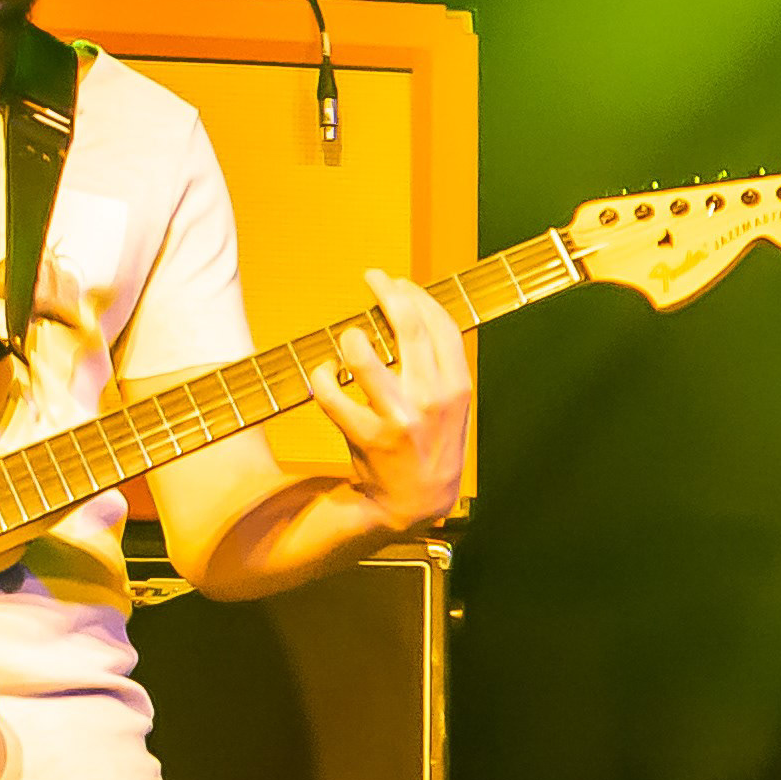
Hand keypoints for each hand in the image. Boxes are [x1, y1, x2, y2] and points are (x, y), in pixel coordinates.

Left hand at [309, 270, 468, 534]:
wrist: (416, 501)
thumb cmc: (429, 444)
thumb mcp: (451, 407)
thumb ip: (440, 365)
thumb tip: (414, 311)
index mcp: (458, 387)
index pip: (441, 325)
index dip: (418, 296)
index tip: (399, 282)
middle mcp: (433, 399)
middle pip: (409, 329)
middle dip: (387, 294)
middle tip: (372, 278)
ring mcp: (401, 418)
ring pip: (365, 358)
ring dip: (351, 338)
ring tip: (349, 335)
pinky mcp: (369, 436)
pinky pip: (334, 395)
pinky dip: (322, 378)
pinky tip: (323, 374)